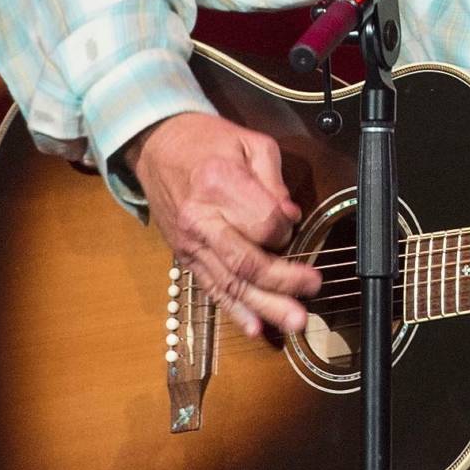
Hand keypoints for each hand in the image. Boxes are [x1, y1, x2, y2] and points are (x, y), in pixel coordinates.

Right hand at [128, 111, 320, 338]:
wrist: (155, 146)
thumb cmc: (207, 142)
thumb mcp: (249, 143)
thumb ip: (274, 181)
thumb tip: (291, 217)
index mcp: (220, 184)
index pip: (264, 223)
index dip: (287, 228)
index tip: (293, 221)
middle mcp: (201, 219)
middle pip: (248, 261)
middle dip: (284, 280)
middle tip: (313, 288)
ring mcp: (191, 242)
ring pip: (232, 282)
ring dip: (265, 306)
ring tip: (294, 321)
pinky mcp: (185, 257)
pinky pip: (212, 288)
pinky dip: (234, 310)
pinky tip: (256, 327)